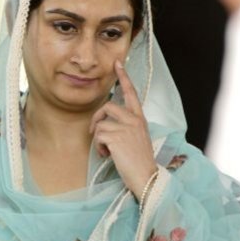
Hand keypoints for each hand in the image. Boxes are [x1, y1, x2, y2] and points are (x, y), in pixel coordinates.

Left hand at [89, 61, 157, 198]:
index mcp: (140, 119)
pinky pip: (98, 136)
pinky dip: (99, 147)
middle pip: (107, 106)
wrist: (145, 177)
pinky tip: (107, 155)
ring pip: (100, 124)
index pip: (131, 93)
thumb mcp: (136, 139)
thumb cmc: (139, 162)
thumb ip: (126, 128)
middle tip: (94, 133)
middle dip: (96, 119)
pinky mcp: (117, 137)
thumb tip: (106, 125)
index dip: (124, 77)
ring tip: (106, 151)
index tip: (117, 63)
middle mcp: (134, 120)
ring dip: (98, 139)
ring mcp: (126, 127)